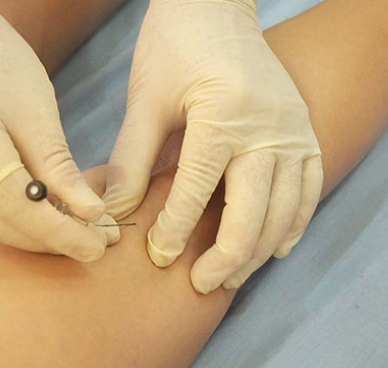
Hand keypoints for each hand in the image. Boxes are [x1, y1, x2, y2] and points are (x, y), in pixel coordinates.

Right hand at [0, 0, 118, 261]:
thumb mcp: (35, 109)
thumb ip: (59, 169)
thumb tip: (90, 216)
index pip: (21, 210)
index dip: (63, 235)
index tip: (99, 248)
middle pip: (4, 225)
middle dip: (54, 238)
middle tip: (101, 241)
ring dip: (36, 230)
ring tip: (82, 229)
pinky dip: (13, 214)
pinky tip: (46, 210)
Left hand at [104, 0, 322, 291]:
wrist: (216, 8)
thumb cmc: (174, 47)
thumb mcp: (146, 100)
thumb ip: (132, 159)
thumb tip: (114, 212)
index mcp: (224, 115)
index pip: (199, 191)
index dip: (175, 229)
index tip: (159, 257)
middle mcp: (268, 128)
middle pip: (252, 212)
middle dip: (225, 257)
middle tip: (200, 285)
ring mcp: (293, 131)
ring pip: (285, 210)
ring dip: (258, 251)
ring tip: (231, 278)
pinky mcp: (303, 132)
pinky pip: (308, 190)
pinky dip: (292, 224)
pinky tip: (273, 248)